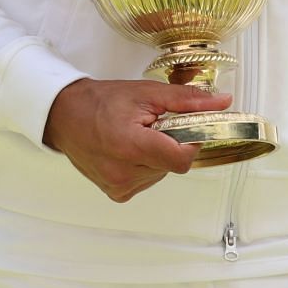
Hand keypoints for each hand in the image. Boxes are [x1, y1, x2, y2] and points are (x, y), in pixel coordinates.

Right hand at [42, 77, 230, 202]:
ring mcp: (119, 186)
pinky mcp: (117, 193)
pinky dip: (145, 165)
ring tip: (135, 135)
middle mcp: (124, 173)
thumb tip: (221, 103)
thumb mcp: (147, 93)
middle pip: (173, 164)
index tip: (182, 126)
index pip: (182, 159)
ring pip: (162, 172)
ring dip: (157, 154)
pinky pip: (147, 180)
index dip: (189, 141)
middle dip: (170, 143)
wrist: (66, 116)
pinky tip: (128, 150)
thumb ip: (187, 101)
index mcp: (131, 146)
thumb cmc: (101, 102)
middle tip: (151, 124)